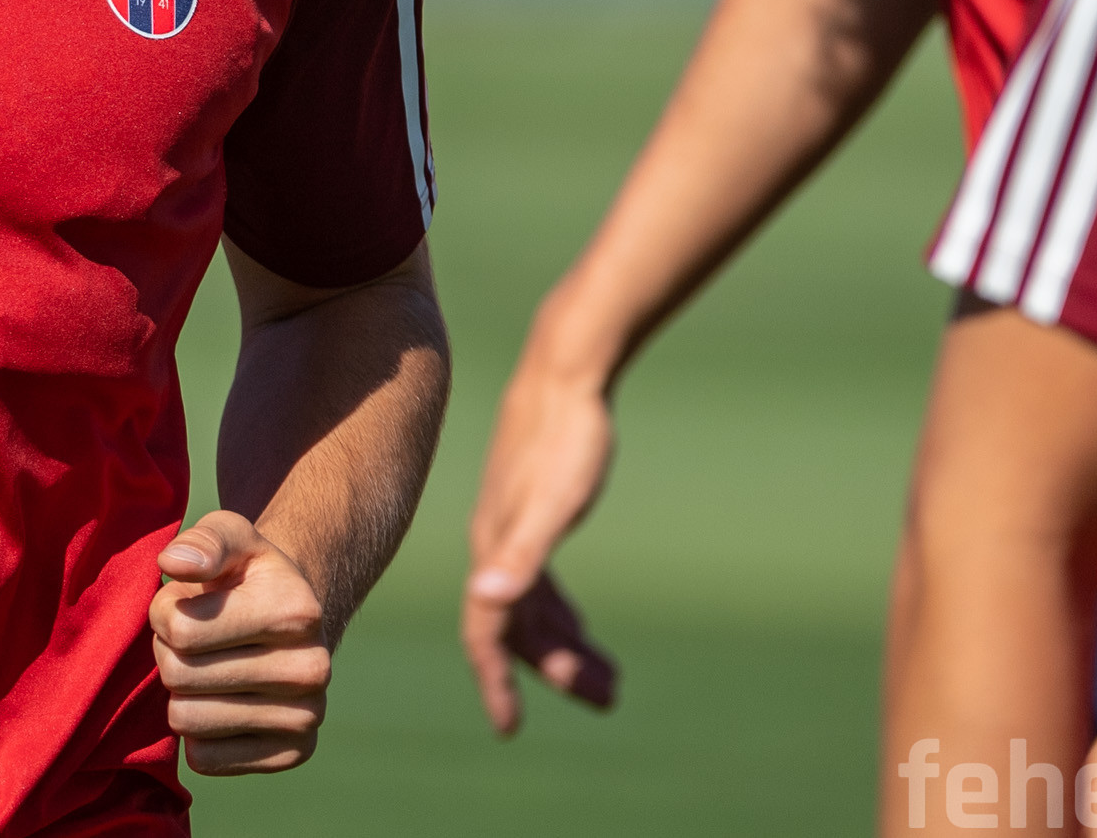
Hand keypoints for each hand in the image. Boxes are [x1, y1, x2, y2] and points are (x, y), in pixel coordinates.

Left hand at [150, 510, 332, 775]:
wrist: (291, 622)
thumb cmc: (247, 575)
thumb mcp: (228, 536)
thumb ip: (201, 542)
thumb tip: (174, 563)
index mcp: (297, 611)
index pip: (181, 630)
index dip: (164, 614)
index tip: (184, 604)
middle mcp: (312, 669)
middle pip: (179, 676)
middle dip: (168, 652)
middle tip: (192, 639)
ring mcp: (306, 718)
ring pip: (187, 720)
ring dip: (180, 692)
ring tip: (204, 666)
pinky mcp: (291, 755)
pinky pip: (204, 759)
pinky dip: (198, 732)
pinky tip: (219, 700)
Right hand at [461, 356, 622, 732]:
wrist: (566, 370)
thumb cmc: (567, 437)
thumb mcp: (554, 502)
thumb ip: (522, 554)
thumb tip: (486, 598)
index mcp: (494, 550)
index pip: (486, 631)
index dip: (495, 681)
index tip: (509, 726)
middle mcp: (495, 545)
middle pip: (518, 628)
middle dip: (555, 670)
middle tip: (609, 698)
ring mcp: (512, 529)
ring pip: (532, 608)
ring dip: (564, 647)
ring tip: (610, 680)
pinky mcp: (532, 513)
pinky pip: (539, 581)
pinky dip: (559, 612)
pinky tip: (581, 626)